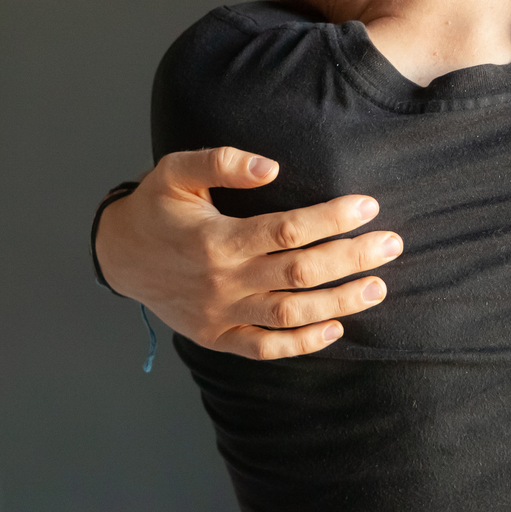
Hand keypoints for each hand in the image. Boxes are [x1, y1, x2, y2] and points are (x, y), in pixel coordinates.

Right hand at [95, 147, 403, 359]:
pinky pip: (266, 349)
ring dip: (339, 303)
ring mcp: (221, 315)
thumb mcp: (175, 171)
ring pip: (291, 315)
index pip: (288, 230)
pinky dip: (303, 344)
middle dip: (351, 259)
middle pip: (300, 273)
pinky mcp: (217, 338)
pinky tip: (337, 328)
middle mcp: (223, 282)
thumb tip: (271, 167)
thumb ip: (220, 162)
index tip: (368, 207)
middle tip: (392, 245)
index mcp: (217, 239)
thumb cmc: (155, 207)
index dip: (332, 219)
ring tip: (378, 287)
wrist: (118, 255)